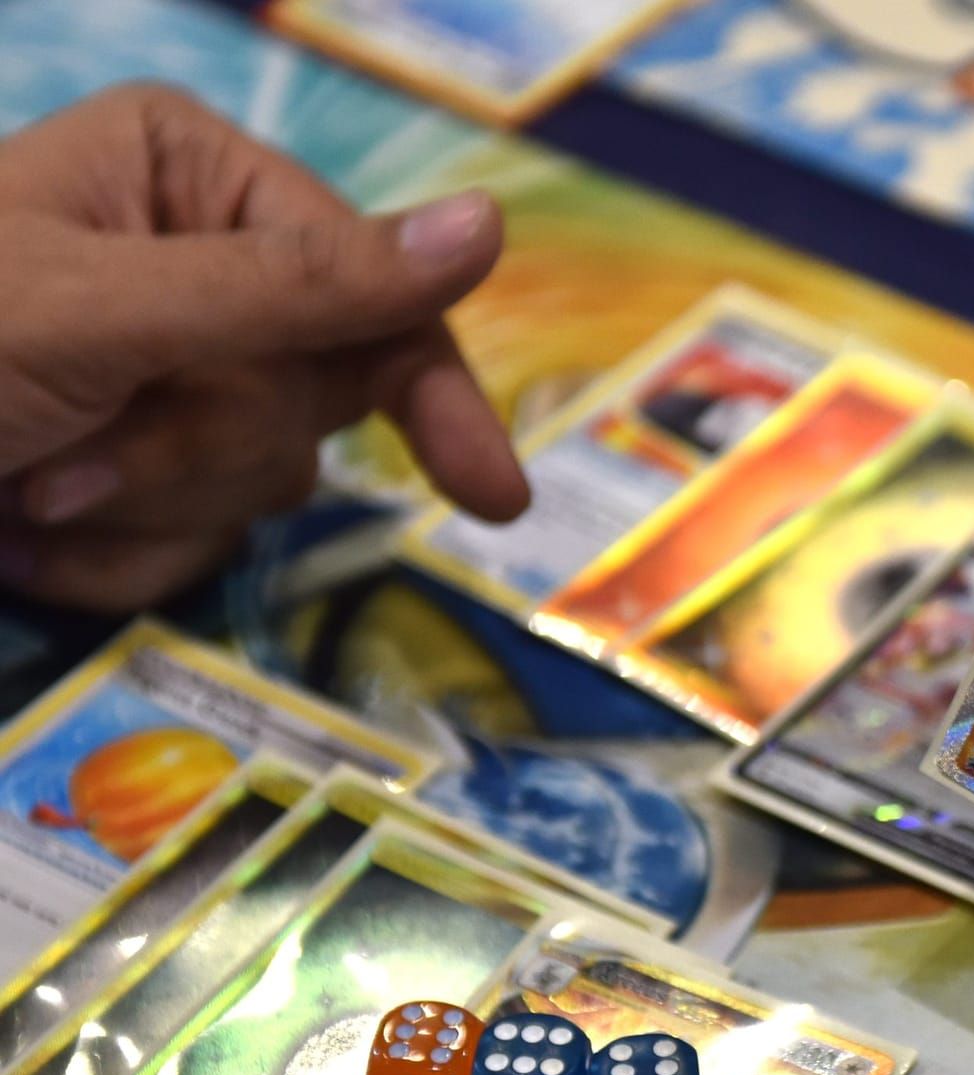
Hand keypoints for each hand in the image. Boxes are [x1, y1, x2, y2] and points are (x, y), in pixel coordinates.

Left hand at [0, 83, 529, 610]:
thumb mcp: (109, 310)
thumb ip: (305, 284)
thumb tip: (489, 225)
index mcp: (194, 181)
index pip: (372, 289)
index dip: (428, 391)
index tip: (487, 493)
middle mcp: (197, 268)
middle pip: (318, 396)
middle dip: (202, 447)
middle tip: (81, 454)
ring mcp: (163, 374)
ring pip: (263, 479)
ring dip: (145, 505)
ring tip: (32, 489)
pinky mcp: (130, 467)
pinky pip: (199, 536)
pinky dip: (113, 556)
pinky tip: (29, 533)